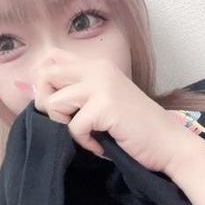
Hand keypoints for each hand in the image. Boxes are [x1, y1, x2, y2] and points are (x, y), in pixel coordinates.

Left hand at [30, 47, 204, 173]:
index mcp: (96, 65)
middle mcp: (97, 69)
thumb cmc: (136, 128)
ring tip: (87, 135)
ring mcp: (102, 85)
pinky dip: (85, 143)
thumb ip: (79, 92)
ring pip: (54, 102)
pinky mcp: (106, 106)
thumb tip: (36, 94)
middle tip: (66, 122)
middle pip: (45, 75)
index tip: (58, 106)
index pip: (51, 58)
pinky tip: (101, 146)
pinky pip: (73, 127)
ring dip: (65, 126)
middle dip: (46, 104)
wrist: (169, 144)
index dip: (44, 83)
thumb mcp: (105, 101)